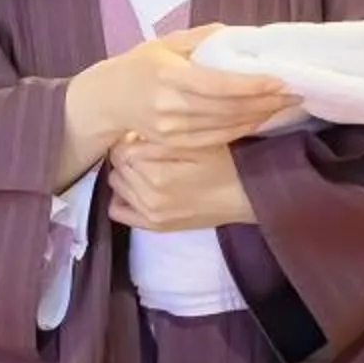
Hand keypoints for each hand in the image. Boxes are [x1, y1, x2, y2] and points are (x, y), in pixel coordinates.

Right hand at [67, 26, 295, 155]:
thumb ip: (203, 37)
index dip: (254, 86)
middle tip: (297, 92)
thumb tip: (242, 35)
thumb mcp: (166, 42)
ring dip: (261, 117)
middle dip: (268, 102)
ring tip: (287, 104)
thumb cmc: (140, 65)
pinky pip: (217, 139)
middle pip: (229, 109)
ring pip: (227, 127)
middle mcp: (171, 107)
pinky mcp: (175, 144)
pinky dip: (243, 130)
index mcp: (170, 77)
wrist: (106, 100)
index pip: (220, 85)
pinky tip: (260, 119)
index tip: (282, 81)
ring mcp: (172, 131)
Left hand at [108, 136, 253, 230]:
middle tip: (147, 149)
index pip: (121, 150)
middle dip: (128, 155)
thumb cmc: (226, 164)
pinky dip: (122, 196)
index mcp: (158, 173)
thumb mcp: (197, 143)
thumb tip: (129, 137)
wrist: (247, 197)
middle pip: (117, 166)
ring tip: (145, 166)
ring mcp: (150, 214)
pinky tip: (137, 187)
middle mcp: (148, 196)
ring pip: (116, 184)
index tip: (143, 136)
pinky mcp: (154, 226)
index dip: (130, 139)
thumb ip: (161, 140)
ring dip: (126, 172)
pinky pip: (118, 210)